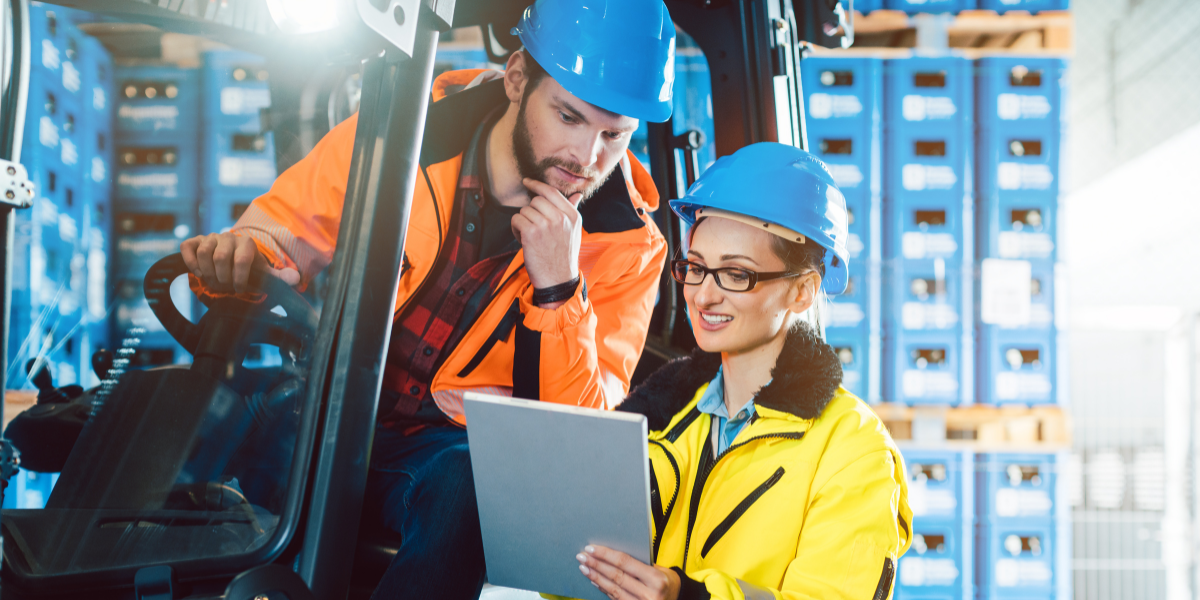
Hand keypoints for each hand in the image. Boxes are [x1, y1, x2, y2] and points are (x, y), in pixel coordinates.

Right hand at [180, 232, 299, 293]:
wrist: (228, 262)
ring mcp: (210, 237)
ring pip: (204, 253)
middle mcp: (228, 236)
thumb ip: (279, 277)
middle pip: (220, 258)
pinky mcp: (194, 241)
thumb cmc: (248, 270)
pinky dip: (190, 262)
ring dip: (207, 273)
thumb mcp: (263, 274)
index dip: (239, 279)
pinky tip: (198, 272)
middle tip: (224, 287)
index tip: (238, 290)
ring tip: (212, 281)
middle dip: (222, 278)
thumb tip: (296, 279)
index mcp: (247, 243)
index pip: (242, 260)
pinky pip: (187, 247)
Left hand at [512, 177, 582, 289]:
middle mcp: (560, 217)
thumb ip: (572, 211)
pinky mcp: (531, 233)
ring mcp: (546, 224)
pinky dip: (515, 229)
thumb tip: (577, 195)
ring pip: (525, 210)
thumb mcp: (574, 231)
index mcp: (572, 216)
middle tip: (532, 226)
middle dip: (530, 211)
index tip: (527, 182)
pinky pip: (516, 219)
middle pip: (536, 200)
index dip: (537, 185)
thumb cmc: (564, 256)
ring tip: (529, 236)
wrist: (558, 279)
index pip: (551, 192)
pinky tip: (523, 240)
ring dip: (522, 222)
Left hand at [577, 545, 679, 599]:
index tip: (592, 548)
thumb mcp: (662, 570)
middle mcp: (649, 594)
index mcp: (656, 579)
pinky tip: (595, 580)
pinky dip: (603, 589)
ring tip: (584, 567)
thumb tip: (613, 554)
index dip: (606, 554)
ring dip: (596, 577)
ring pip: (612, 589)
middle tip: (582, 556)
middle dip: (596, 565)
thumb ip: (641, 564)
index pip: (625, 563)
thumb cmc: (668, 583)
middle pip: (616, 576)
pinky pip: (615, 599)